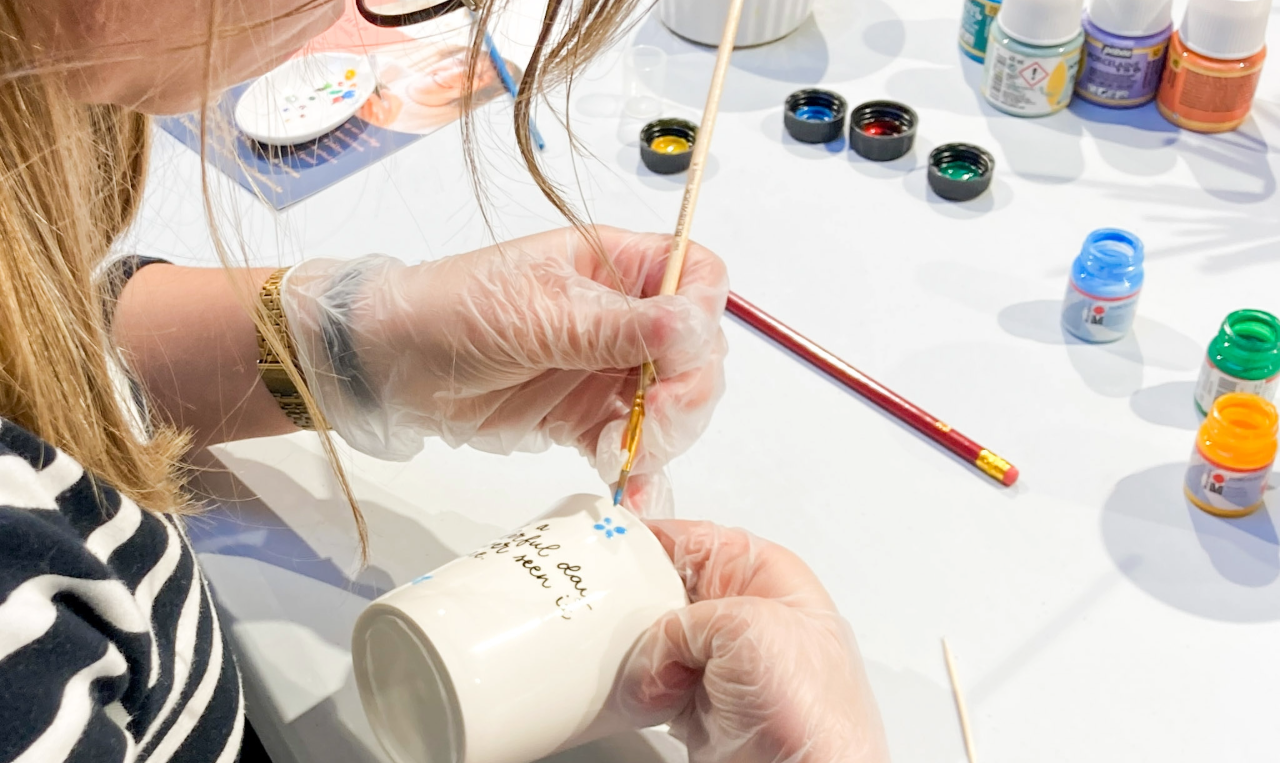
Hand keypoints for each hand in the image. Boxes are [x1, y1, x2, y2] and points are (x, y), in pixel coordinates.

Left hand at [280, 226, 727, 514]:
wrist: (390, 366)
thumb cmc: (455, 312)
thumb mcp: (537, 312)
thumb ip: (617, 326)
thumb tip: (691, 324)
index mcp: (617, 264)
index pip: (697, 276)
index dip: (703, 313)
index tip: (682, 351)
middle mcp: (624, 315)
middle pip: (698, 349)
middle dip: (688, 390)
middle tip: (654, 421)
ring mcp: (609, 369)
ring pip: (676, 403)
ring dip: (664, 434)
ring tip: (620, 454)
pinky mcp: (587, 417)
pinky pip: (635, 443)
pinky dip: (639, 468)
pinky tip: (631, 490)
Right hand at [614, 521, 889, 762]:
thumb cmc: (814, 711)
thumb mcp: (742, 627)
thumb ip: (683, 620)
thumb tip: (656, 647)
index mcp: (766, 577)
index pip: (695, 540)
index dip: (650, 540)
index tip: (608, 545)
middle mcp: (744, 616)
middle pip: (667, 590)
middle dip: (637, 605)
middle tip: (613, 612)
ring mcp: (722, 664)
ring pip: (654, 640)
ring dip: (638, 654)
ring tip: (646, 670)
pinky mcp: (702, 705)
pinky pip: (652, 682)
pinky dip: (638, 690)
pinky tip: (648, 698)